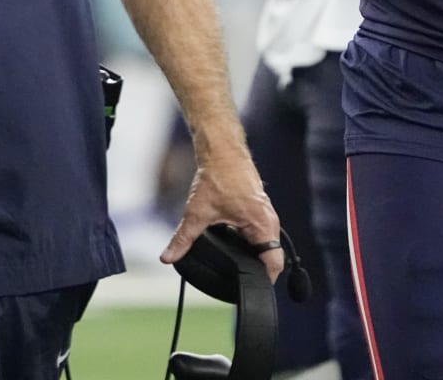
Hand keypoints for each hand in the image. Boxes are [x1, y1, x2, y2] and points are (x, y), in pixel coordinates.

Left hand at [161, 147, 283, 282]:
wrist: (222, 152)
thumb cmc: (217, 177)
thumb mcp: (197, 212)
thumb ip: (183, 238)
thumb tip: (168, 257)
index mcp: (263, 226)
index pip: (274, 265)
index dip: (263, 282)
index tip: (247, 290)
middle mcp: (270, 223)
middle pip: (271, 259)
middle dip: (256, 272)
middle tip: (237, 282)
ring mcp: (267, 216)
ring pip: (266, 247)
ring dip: (254, 257)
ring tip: (236, 268)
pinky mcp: (260, 211)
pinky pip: (261, 236)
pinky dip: (251, 245)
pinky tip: (235, 248)